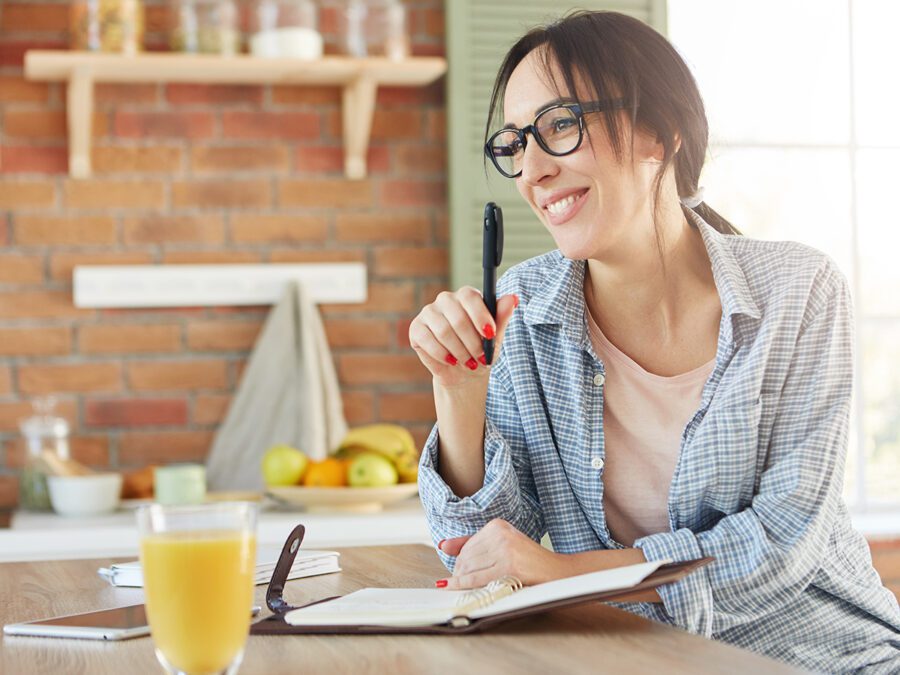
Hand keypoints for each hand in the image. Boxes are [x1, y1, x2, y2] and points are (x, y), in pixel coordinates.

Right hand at [409, 287, 518, 387]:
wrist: (463, 373)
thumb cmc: (481, 351)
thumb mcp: (495, 338)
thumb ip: (502, 317)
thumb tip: (512, 298)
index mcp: (467, 296)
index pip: (470, 297)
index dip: (481, 317)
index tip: (490, 335)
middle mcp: (446, 300)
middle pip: (458, 318)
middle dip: (472, 342)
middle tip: (480, 357)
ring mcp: (429, 312)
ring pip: (444, 331)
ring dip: (459, 351)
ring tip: (468, 362)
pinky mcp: (416, 328)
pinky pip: (427, 340)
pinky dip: (442, 355)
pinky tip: (451, 361)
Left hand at [435, 519, 562, 588]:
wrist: (556, 573)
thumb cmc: (527, 561)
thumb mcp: (501, 545)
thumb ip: (471, 543)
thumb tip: (442, 546)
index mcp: (498, 525)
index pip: (467, 545)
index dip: (461, 562)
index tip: (459, 571)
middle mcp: (500, 534)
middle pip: (466, 557)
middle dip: (460, 572)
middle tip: (460, 582)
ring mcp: (504, 550)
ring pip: (469, 568)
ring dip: (462, 580)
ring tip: (464, 586)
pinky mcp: (508, 567)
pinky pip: (475, 578)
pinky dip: (461, 584)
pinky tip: (451, 586)